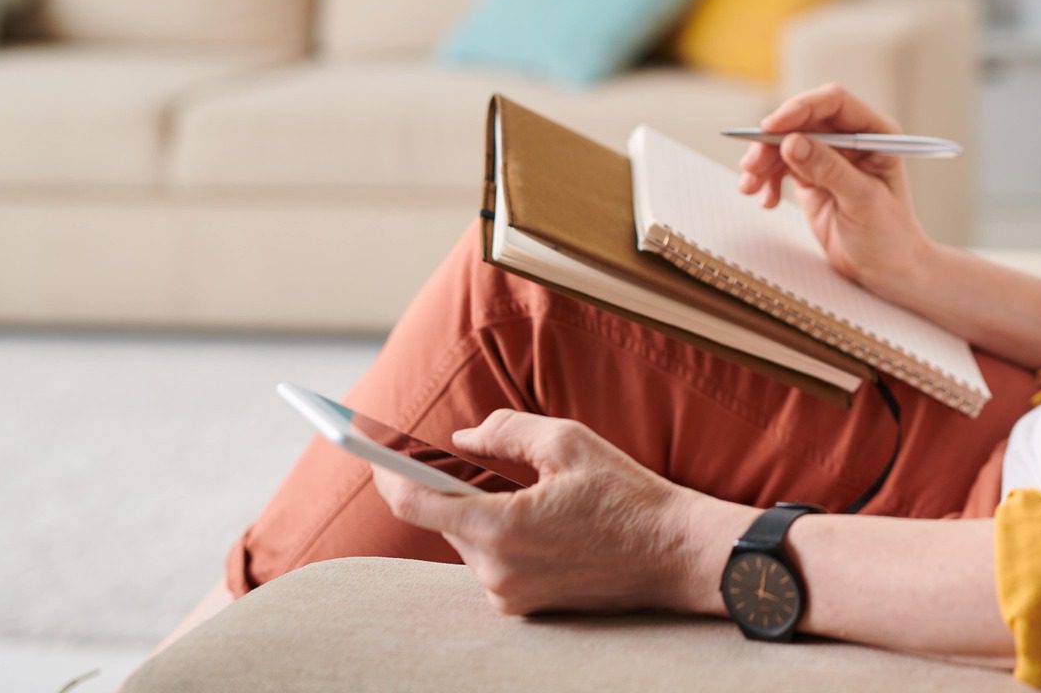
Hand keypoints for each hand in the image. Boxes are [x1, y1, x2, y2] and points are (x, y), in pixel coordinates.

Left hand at [370, 408, 714, 616]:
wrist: (676, 555)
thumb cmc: (627, 496)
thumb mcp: (568, 443)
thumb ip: (507, 432)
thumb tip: (462, 439)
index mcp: (500, 528)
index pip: (416, 502)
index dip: (386, 471)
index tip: (365, 447)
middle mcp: (495, 572)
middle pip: (446, 520)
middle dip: (455, 486)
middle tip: (475, 456)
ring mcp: (510, 597)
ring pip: (471, 542)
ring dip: (485, 512)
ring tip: (533, 491)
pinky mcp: (526, 609)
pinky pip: (495, 564)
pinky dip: (506, 537)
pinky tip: (547, 521)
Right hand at [737, 82, 934, 309]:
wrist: (887, 270)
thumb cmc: (890, 235)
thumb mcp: (862, 201)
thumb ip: (829, 169)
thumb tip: (791, 142)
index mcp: (876, 133)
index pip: (834, 103)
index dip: (800, 109)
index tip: (770, 127)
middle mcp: (852, 138)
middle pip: (803, 120)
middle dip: (773, 140)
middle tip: (752, 166)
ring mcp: (830, 157)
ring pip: (787, 142)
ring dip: (763, 161)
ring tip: (750, 186)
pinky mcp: (812, 176)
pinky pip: (781, 165)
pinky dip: (767, 179)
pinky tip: (765, 200)